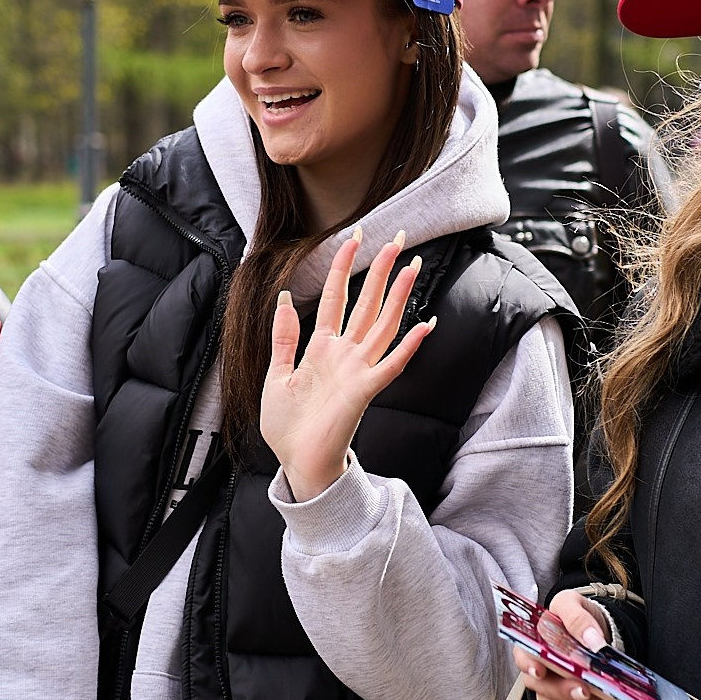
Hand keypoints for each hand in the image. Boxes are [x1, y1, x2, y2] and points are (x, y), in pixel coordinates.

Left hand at [258, 230, 435, 501]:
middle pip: (367, 303)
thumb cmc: (288, 426)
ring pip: (382, 324)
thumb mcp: (276, 375)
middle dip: (382, 269)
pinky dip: (407, 346)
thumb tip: (285, 298)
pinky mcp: (364, 391)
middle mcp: (345, 354)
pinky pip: (390, 365)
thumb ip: (283, 338)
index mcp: (322, 348)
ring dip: (398, 296)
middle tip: (400, 238)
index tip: (355, 237)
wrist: (297, 462)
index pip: (337, 297)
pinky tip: (424, 325)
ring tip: (412, 266)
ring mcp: (357, 371)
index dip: (345, 266)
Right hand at [509, 591, 633, 699]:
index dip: (529, 665)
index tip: (540, 671)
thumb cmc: (575, 615)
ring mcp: (553, 688)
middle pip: (543, 687)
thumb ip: (578, 618)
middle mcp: (539, 669)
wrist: (594, 630)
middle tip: (585, 691)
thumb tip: (593, 640)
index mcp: (533, 643)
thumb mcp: (572, 603)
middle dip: (565, 691)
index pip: (523, 657)